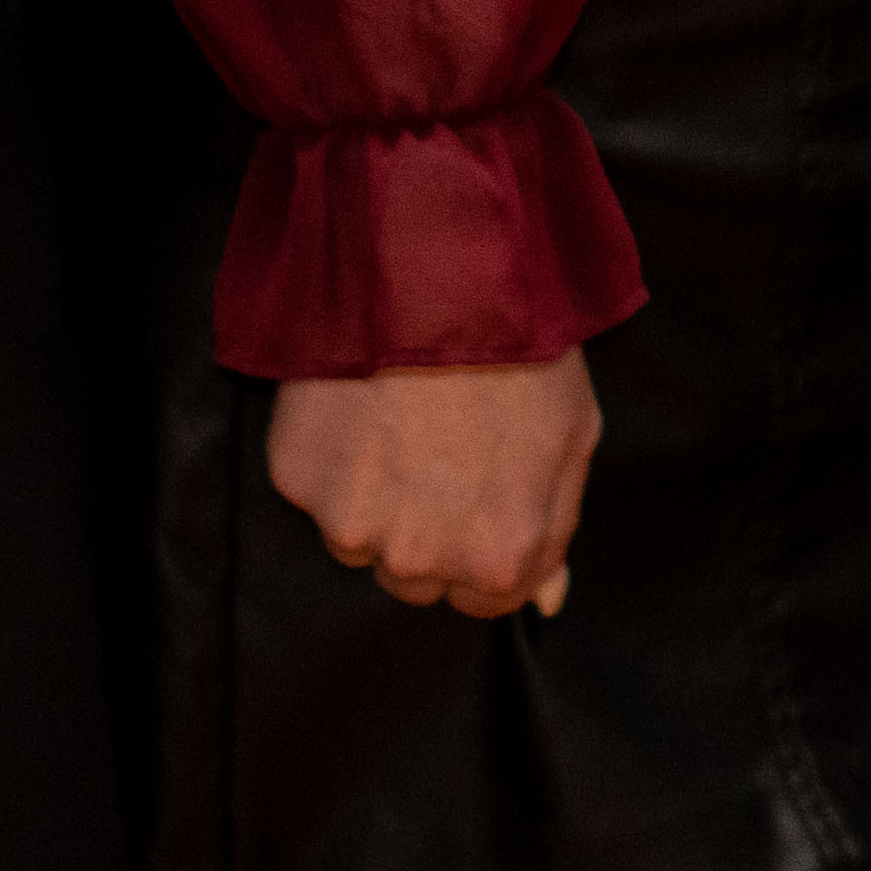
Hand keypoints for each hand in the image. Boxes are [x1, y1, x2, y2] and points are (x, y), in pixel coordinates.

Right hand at [271, 354, 594, 622]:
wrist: (438, 269)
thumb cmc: (519, 347)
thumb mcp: (572, 438)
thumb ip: (556, 531)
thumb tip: (547, 600)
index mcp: (496, 560)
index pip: (484, 599)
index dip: (484, 542)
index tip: (481, 490)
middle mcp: (420, 559)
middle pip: (417, 576)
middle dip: (429, 527)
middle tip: (439, 446)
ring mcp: (350, 524)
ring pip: (360, 539)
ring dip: (375, 497)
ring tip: (399, 418)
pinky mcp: (298, 480)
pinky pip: (316, 490)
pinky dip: (332, 458)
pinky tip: (361, 402)